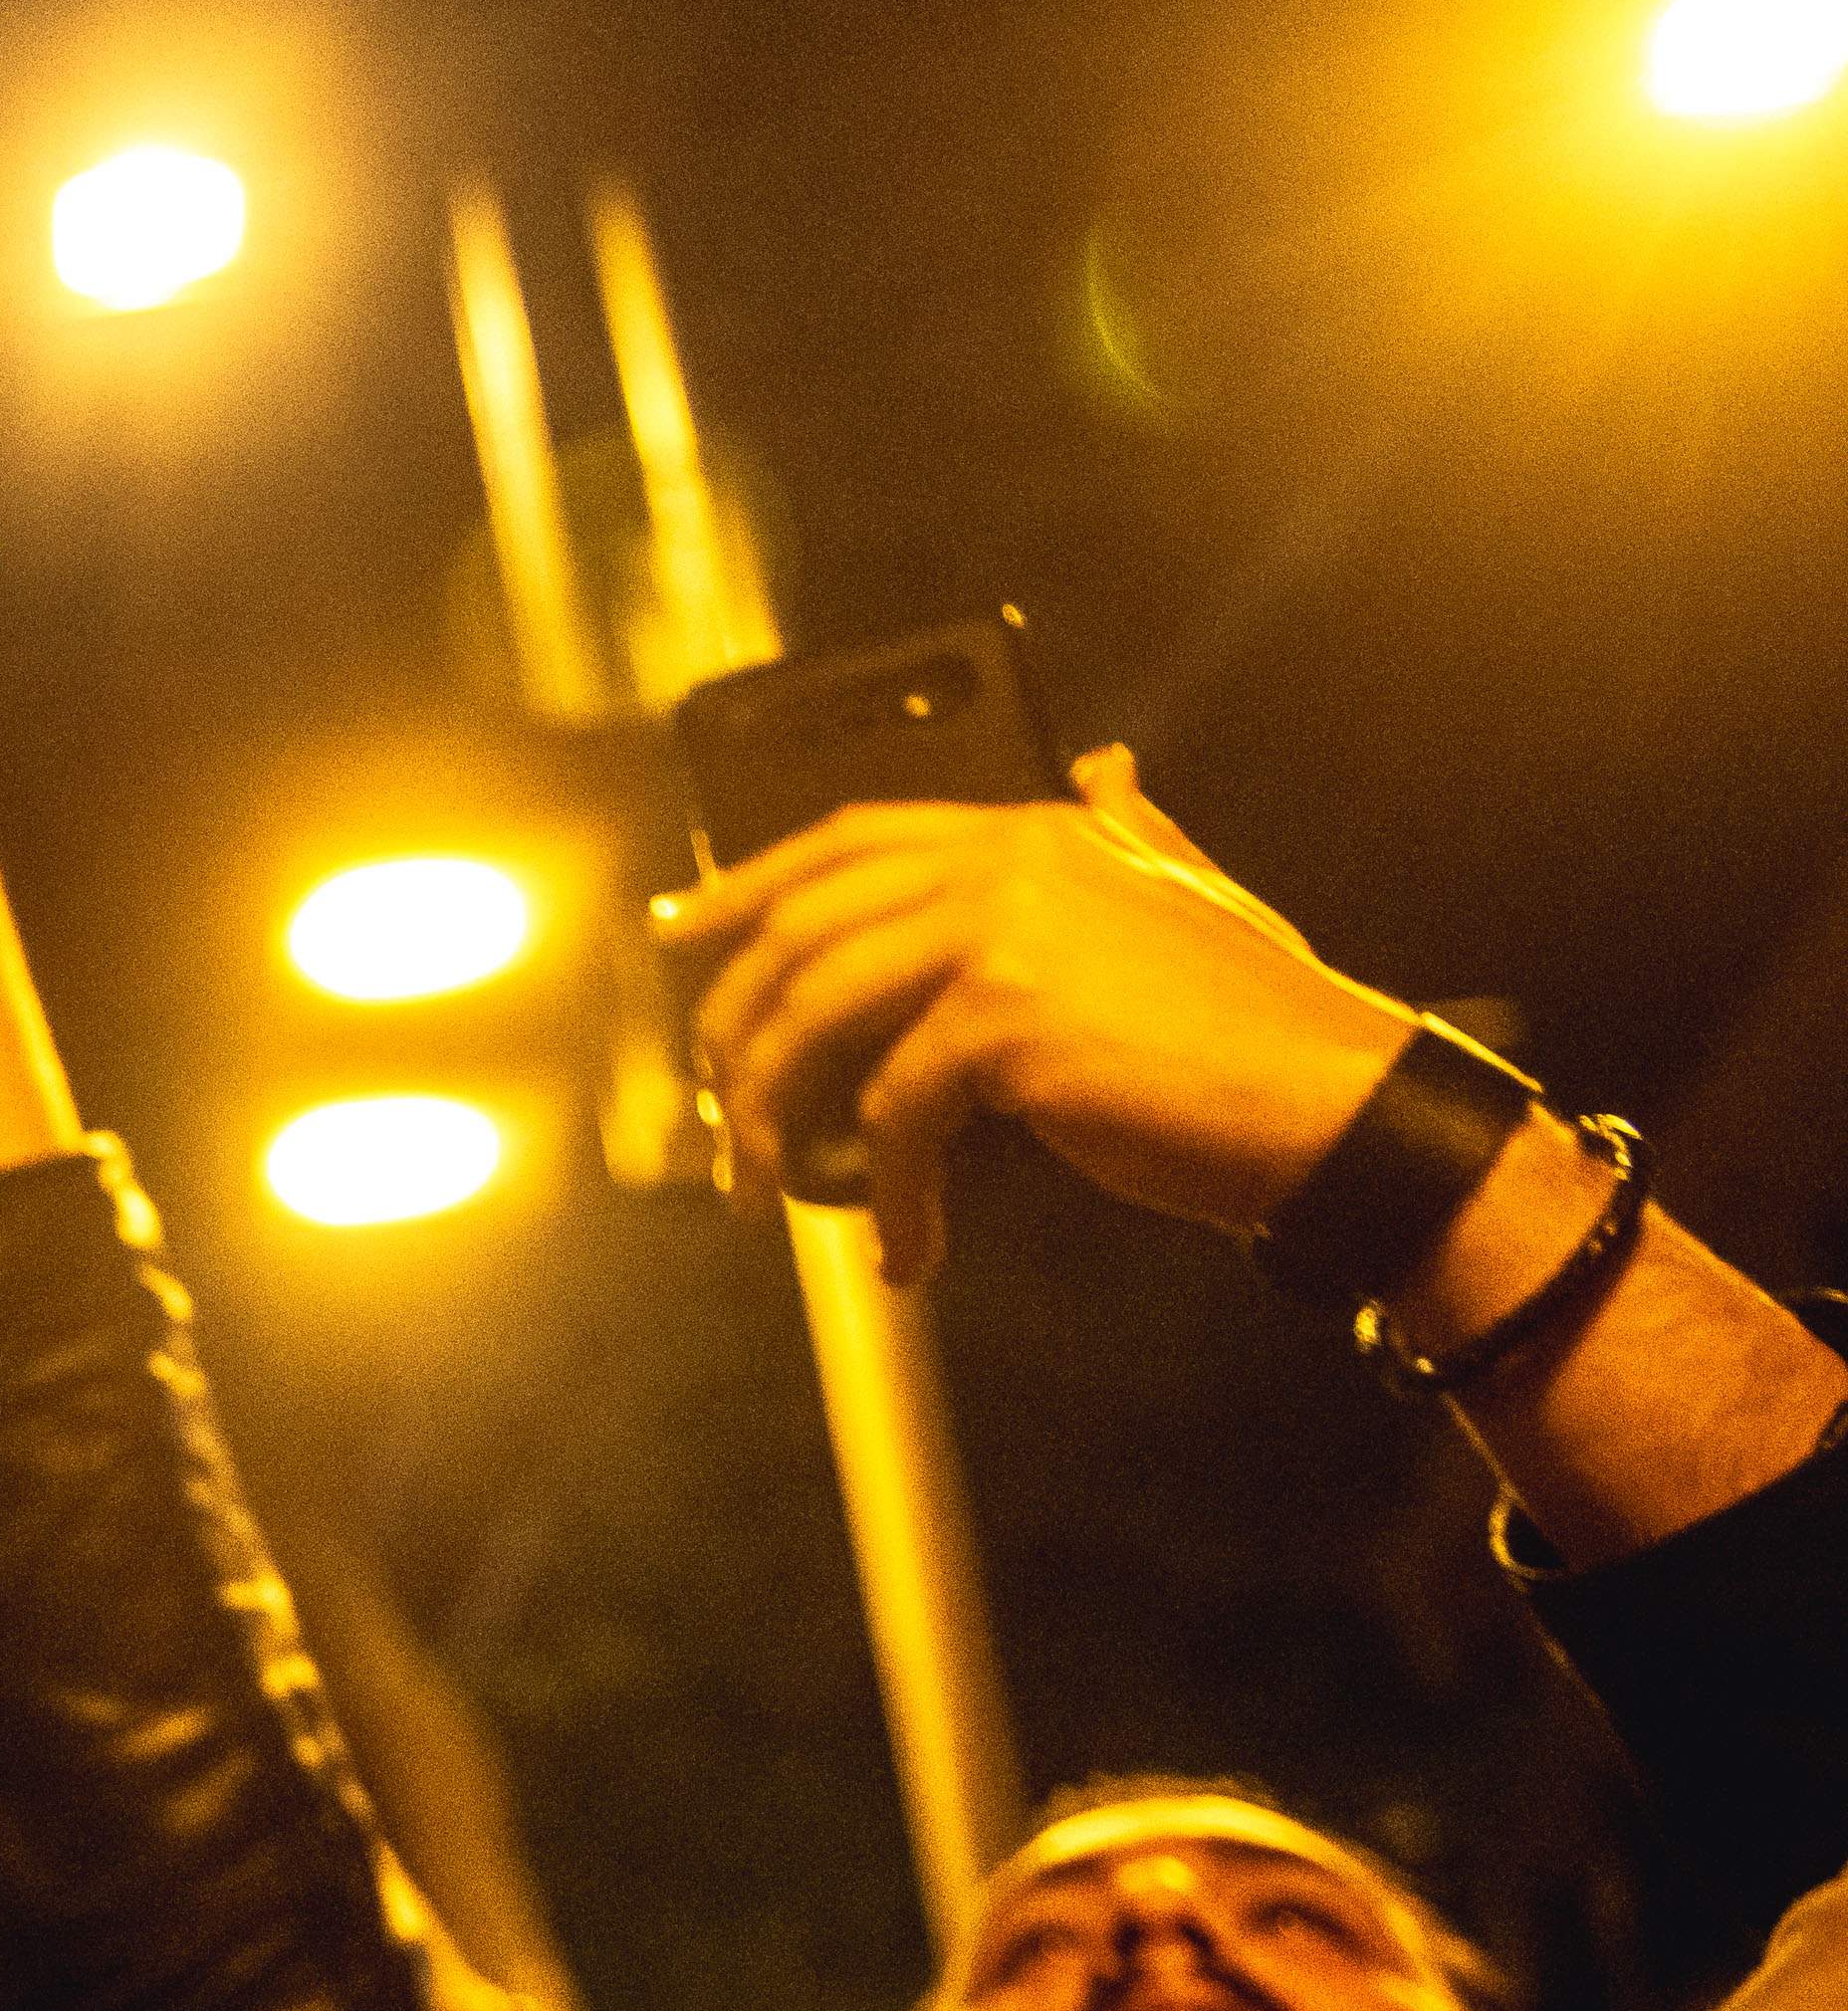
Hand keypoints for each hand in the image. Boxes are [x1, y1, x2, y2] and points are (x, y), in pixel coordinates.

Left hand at [666, 746, 1416, 1282]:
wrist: (1337, 1102)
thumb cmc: (1254, 1023)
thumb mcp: (1183, 898)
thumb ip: (1129, 827)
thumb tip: (1105, 761)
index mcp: (1035, 828)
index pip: (848, 836)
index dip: (747, 883)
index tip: (674, 934)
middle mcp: (1008, 861)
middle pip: (802, 931)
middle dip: (735, 1030)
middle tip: (718, 1116)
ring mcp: (1003, 932)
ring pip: (816, 1017)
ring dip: (771, 1119)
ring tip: (765, 1190)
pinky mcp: (1008, 1020)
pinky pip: (893, 1113)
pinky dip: (886, 1195)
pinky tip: (905, 1249)